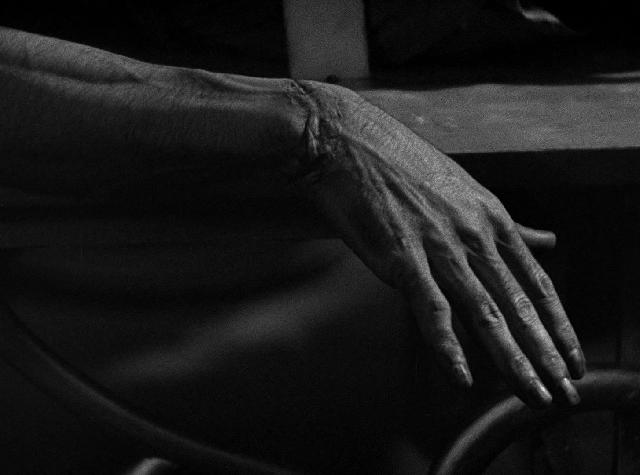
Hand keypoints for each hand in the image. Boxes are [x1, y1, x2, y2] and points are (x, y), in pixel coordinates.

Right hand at [292, 82, 584, 406]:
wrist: (347, 144)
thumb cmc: (403, 166)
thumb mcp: (466, 189)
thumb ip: (508, 223)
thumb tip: (548, 238)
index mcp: (491, 218)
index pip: (536, 283)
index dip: (558, 325)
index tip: (573, 358)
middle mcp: (472, 235)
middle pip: (518, 305)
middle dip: (545, 354)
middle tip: (566, 394)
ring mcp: (438, 247)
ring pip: (485, 313)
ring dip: (513, 360)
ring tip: (534, 395)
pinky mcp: (401, 257)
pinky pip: (431, 310)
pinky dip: (448, 347)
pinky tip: (463, 378)